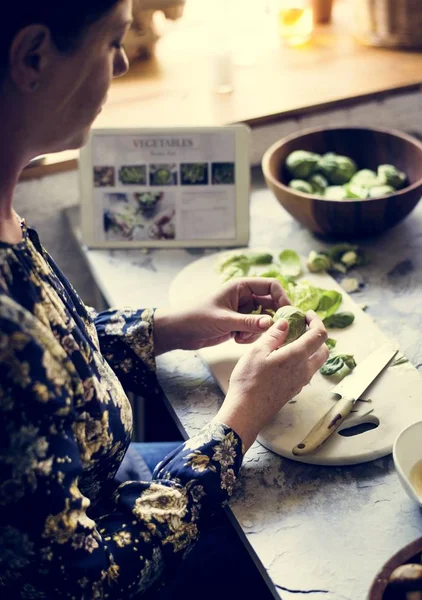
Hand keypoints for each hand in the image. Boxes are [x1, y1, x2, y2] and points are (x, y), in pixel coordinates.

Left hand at [153, 278, 289, 354]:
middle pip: (271, 304)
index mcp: (240, 286)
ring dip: (258, 330)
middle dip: (273, 318)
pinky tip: (235, 339)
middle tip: (276, 331)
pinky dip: (249, 336)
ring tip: (242, 336)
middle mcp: (244, 297)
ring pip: (264, 320)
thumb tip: (272, 324)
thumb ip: (248, 322)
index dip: (282, 297)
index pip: (271, 285)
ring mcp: (242, 311)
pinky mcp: (238, 325)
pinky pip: (254, 330)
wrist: (178, 331)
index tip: (288, 313)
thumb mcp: (224, 320)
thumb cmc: (196, 317)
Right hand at [216, 310, 328, 450]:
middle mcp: (304, 370)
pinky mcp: (294, 390)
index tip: (307, 314)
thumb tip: (285, 323)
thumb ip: (274, 335)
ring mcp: (300, 382)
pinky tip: (285, 359)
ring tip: (293, 341)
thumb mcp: (257, 351)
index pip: (319, 334)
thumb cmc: (249, 380)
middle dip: (318, 335)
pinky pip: (306, 372)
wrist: (246, 412)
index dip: (316, 321)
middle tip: (303, 327)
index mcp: (297, 356)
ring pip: (316, 362)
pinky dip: (303, 361)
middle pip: (324, 350)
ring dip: (312, 349)